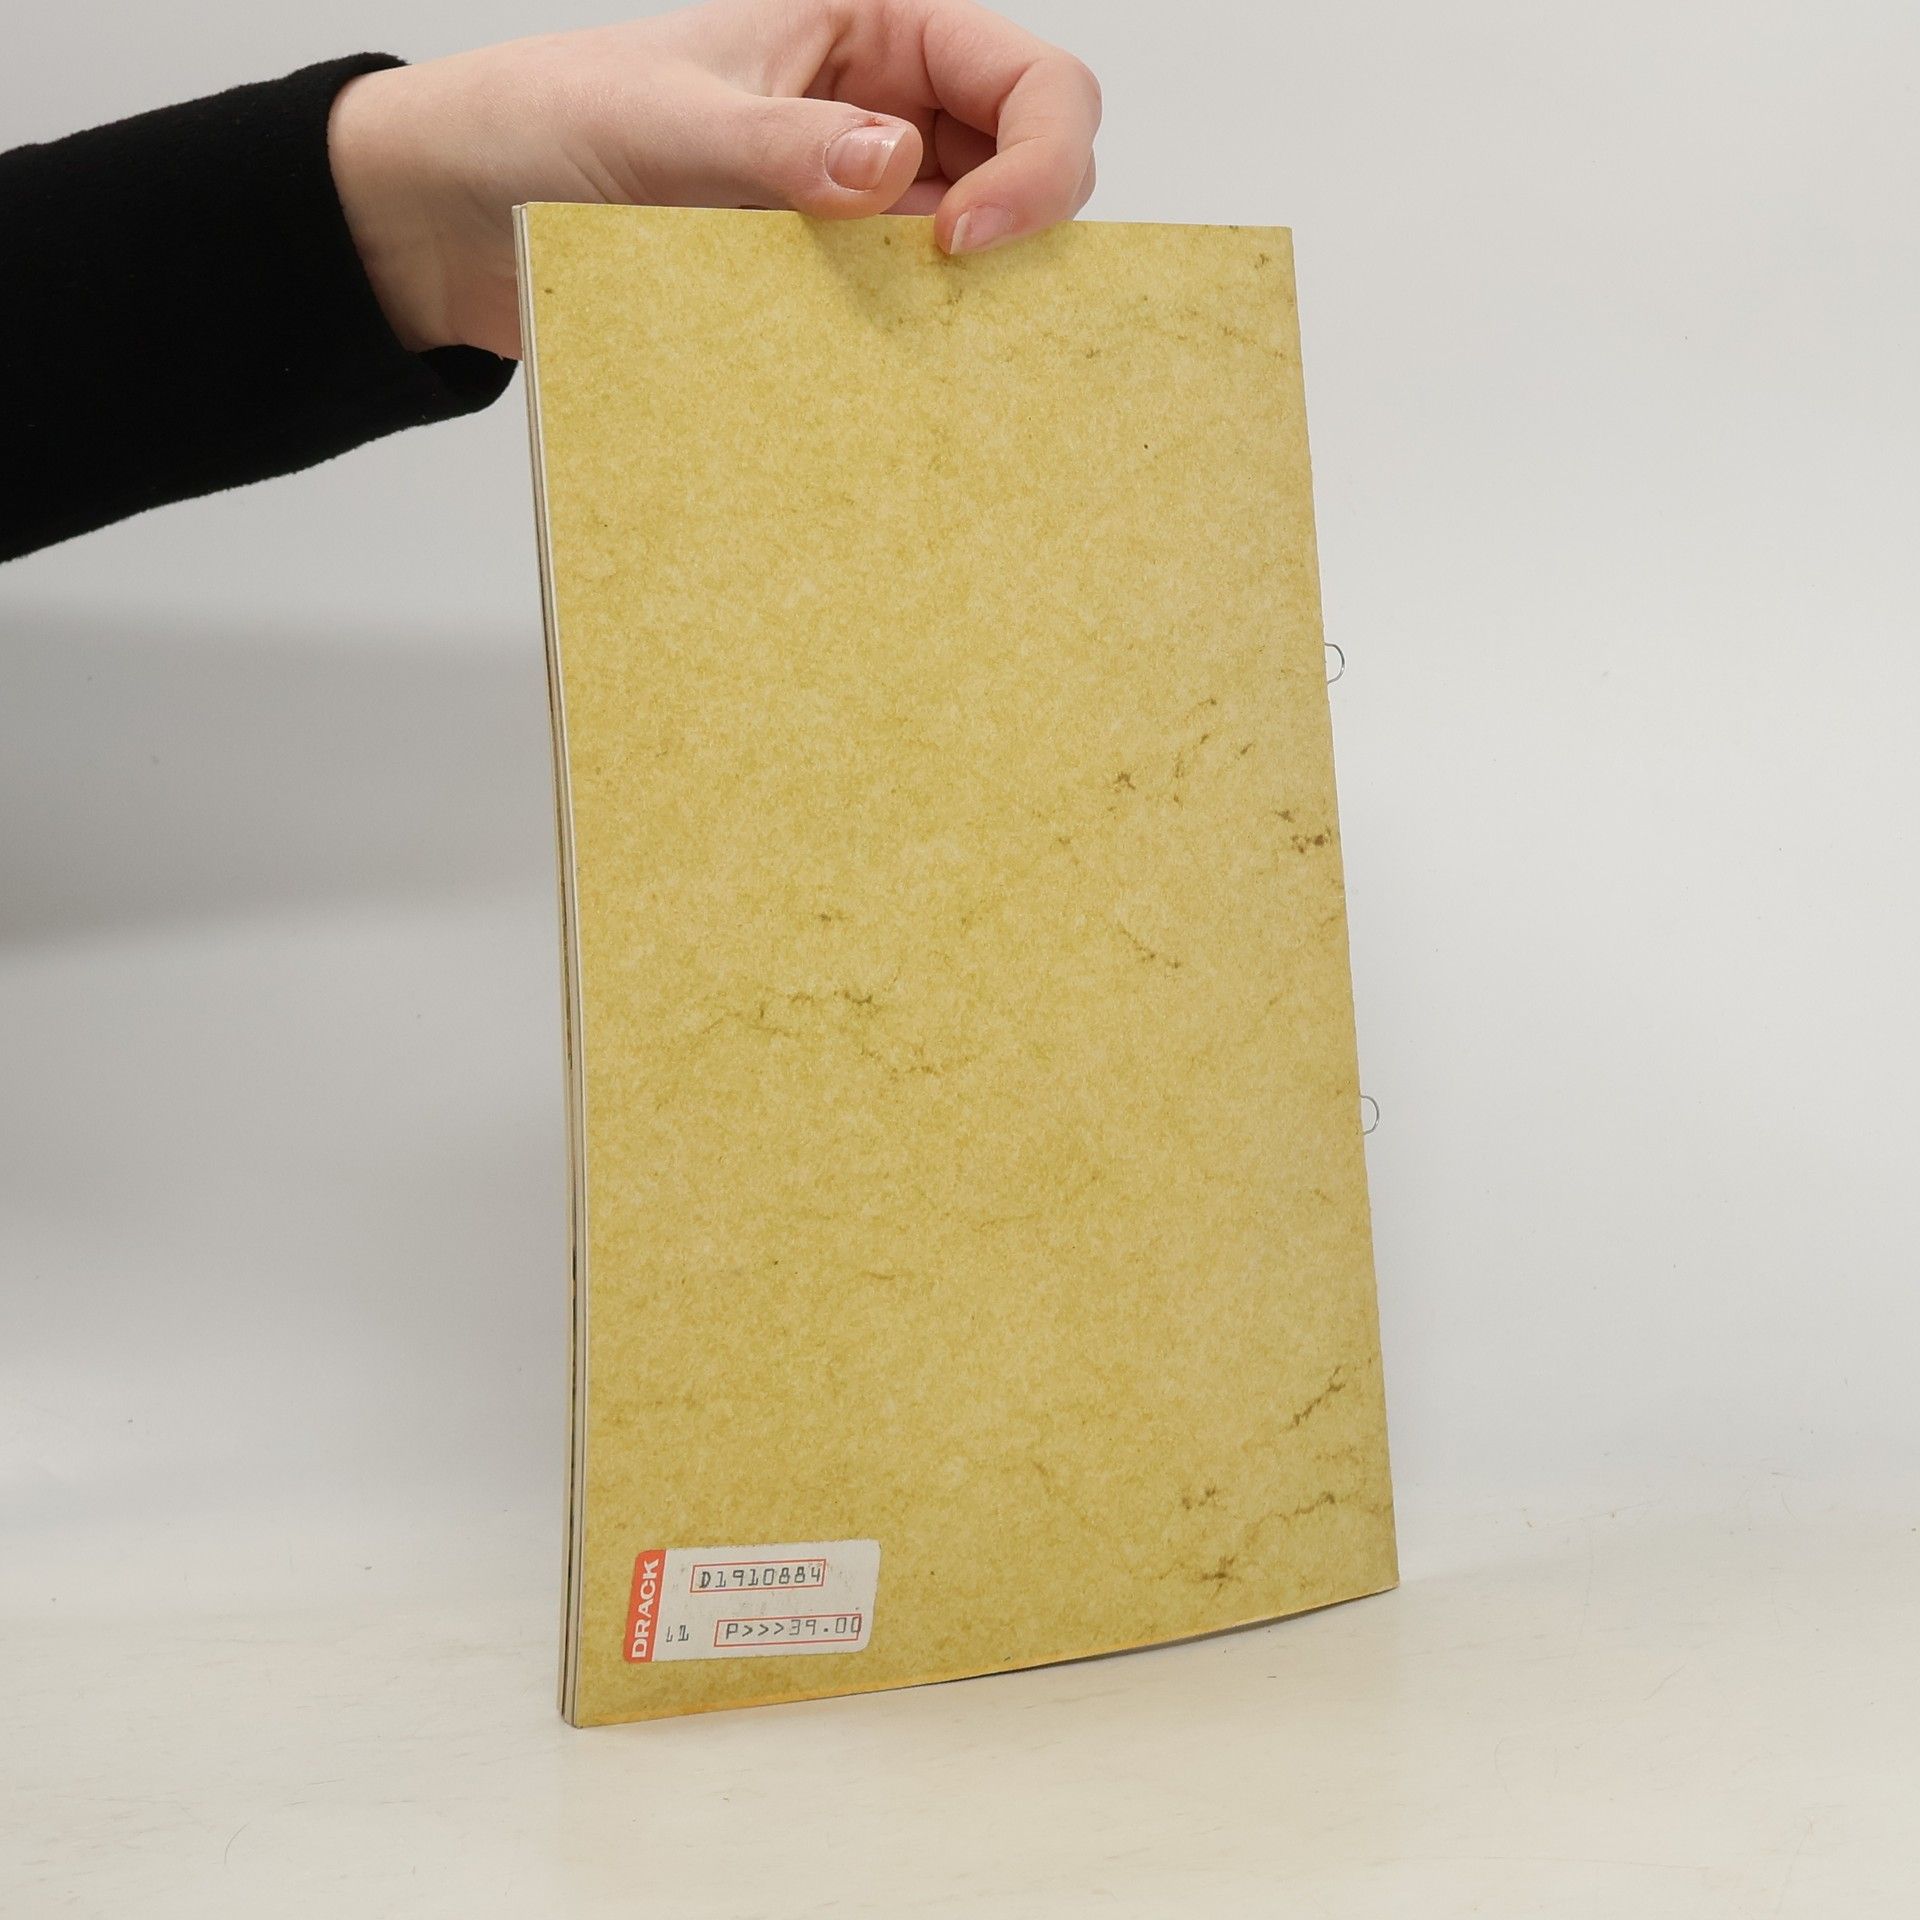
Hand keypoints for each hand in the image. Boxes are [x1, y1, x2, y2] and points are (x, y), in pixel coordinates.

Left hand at [327, 0, 1100, 359]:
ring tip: (922, 347)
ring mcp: (856, 206)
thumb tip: (890, 169)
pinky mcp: (820, 282)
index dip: (1038, 157)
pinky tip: (887, 378)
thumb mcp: (667, 125)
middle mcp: (881, 113)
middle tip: (958, 297)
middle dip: (1020, 230)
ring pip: (970, 258)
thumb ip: (780, 148)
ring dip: (961, 305)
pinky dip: (904, 350)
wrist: (460, 216)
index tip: (969, 237)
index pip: (1024, 78)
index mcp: (868, 29)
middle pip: (1026, 167)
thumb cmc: (548, 122)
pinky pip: (897, 320)